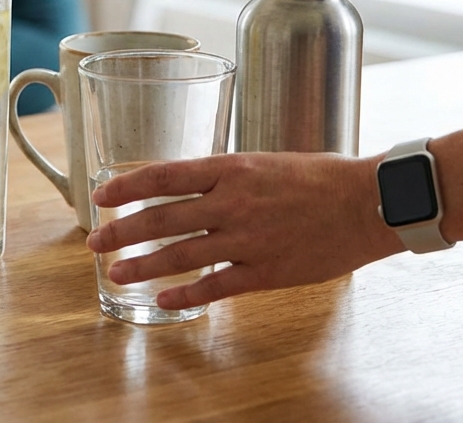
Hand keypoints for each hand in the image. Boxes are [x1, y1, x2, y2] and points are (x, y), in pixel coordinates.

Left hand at [85, 152, 399, 309]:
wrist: (368, 203)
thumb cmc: (321, 177)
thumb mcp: (265, 161)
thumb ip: (225, 176)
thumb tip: (188, 186)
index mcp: (232, 168)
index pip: (164, 175)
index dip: (126, 187)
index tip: (100, 196)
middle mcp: (233, 202)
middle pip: (161, 218)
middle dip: (121, 232)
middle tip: (93, 242)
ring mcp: (248, 239)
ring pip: (181, 255)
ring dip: (143, 266)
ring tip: (116, 273)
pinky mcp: (266, 271)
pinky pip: (215, 286)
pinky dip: (185, 294)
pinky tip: (163, 300)